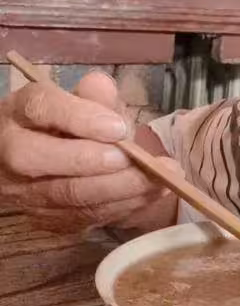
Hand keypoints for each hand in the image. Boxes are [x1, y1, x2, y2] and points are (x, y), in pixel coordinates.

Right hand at [0, 71, 177, 233]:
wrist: (63, 158)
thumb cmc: (77, 122)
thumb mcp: (86, 101)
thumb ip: (95, 94)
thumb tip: (101, 86)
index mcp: (20, 112)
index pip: (40, 108)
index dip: (78, 118)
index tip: (118, 127)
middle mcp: (10, 152)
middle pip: (36, 158)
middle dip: (92, 161)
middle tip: (135, 159)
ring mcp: (22, 190)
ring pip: (64, 194)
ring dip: (117, 189)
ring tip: (158, 179)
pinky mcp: (44, 218)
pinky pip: (82, 217)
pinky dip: (121, 206)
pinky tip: (150, 194)